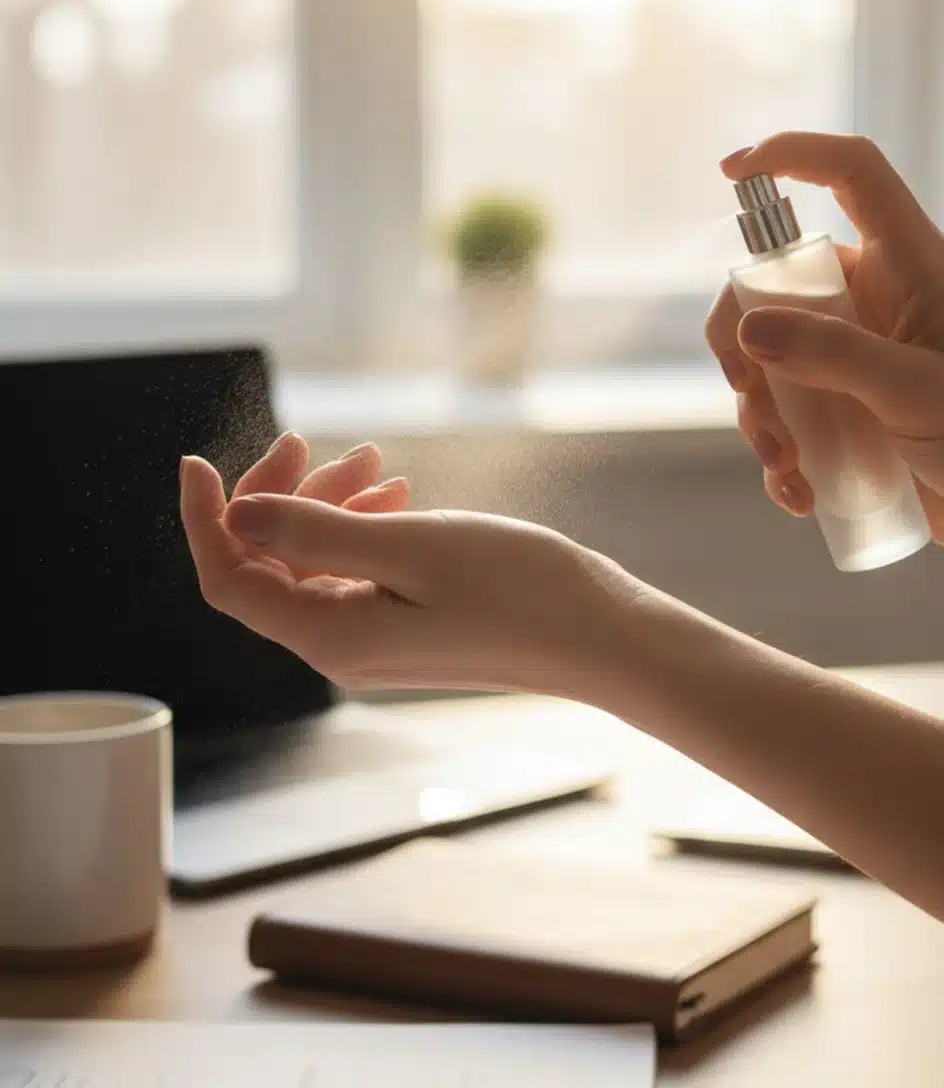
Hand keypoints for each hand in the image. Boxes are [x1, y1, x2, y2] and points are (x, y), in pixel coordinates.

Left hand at [179, 437, 638, 695]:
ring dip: (331, 505)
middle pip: (270, 565)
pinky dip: (364, 527)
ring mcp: (375, 641)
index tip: (197, 459)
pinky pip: (357, 572)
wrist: (598, 634)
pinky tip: (396, 494)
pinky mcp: (407, 627)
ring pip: (317, 563)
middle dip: (283, 497)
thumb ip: (314, 533)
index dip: (204, 519)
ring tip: (378, 461)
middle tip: (318, 442)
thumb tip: (235, 515)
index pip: (229, 579)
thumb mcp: (409, 545)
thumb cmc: (514, 588)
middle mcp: (341, 648)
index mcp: (329, 636)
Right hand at [706, 132, 943, 556]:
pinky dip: (779, 454)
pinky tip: (798, 492)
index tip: (731, 171)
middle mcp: (876, 301)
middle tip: (746, 388)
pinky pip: (785, 414)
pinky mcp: (843, 408)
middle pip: (777, 282)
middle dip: (743, 339)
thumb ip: (835, 356)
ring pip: (768, 357)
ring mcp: (854, 355)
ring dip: (760, 413)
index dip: (794, 154)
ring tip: (784, 464)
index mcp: (912, 266)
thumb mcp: (919, 392)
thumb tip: (747, 328)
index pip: (853, 175)